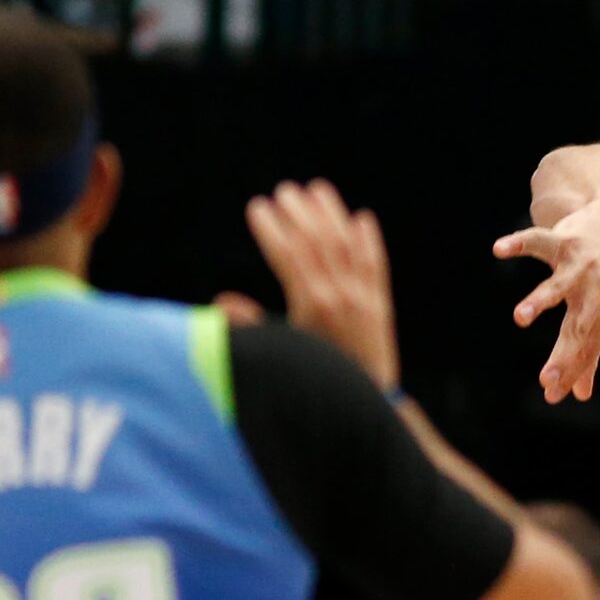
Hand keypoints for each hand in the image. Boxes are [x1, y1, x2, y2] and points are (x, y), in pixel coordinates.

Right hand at [244, 179, 401, 389]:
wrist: (363, 409)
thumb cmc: (312, 384)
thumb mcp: (278, 355)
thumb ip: (249, 327)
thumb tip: (220, 300)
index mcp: (310, 305)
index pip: (288, 254)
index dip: (271, 228)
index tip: (256, 207)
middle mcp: (340, 296)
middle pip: (318, 242)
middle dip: (299, 213)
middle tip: (284, 190)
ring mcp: (363, 299)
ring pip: (348, 245)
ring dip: (332, 215)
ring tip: (318, 190)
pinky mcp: (380, 308)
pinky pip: (375, 265)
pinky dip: (370, 241)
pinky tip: (362, 219)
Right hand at [493, 191, 599, 403]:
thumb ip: (591, 352)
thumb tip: (580, 394)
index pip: (587, 346)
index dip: (571, 370)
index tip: (553, 394)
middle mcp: (598, 289)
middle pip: (578, 326)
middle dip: (565, 353)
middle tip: (547, 380)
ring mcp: (580, 263)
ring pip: (559, 285)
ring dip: (540, 301)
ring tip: (520, 318)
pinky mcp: (564, 238)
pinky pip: (538, 240)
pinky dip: (518, 243)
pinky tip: (499, 250)